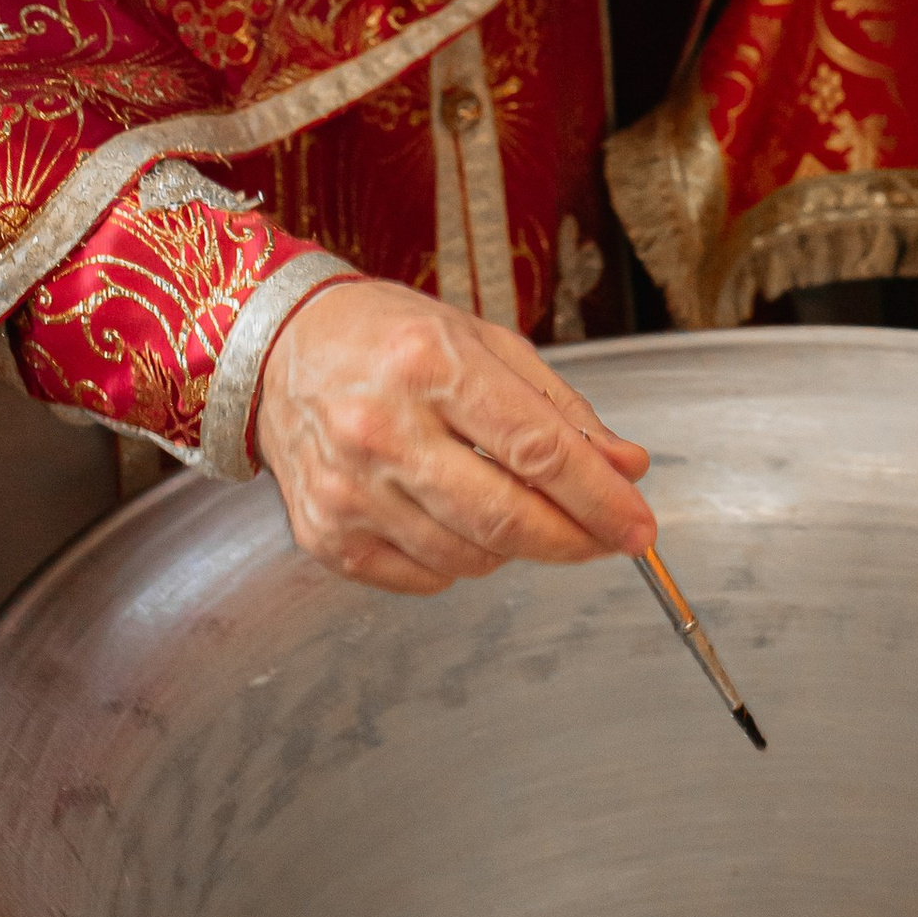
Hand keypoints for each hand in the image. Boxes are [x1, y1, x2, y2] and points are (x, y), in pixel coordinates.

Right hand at [252, 278, 655, 593]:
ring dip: (515, 546)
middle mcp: (381, 429)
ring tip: (512, 505)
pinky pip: (424, 578)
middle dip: (575, 539)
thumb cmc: (387, 338)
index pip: (538, 451)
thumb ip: (560, 411)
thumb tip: (626, 468)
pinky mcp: (325, 536)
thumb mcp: (484, 344)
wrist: (279, 349)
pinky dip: (458, 560)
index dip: (601, 498)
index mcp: (429, 365)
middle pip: (507, 519)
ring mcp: (347, 490)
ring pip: (470, 558)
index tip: (639, 525)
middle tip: (607, 539)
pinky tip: (453, 517)